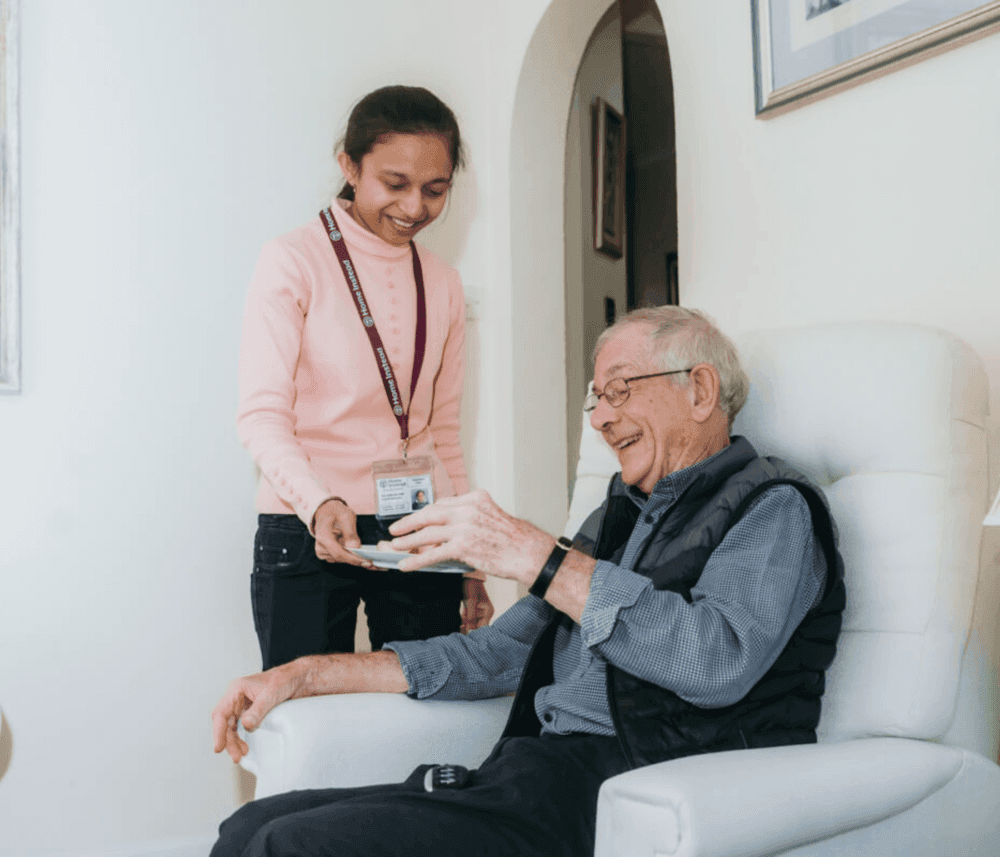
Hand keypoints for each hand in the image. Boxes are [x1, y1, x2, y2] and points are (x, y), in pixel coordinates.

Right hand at [211, 664, 303, 762]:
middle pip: (224, 723)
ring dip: (234, 742)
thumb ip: (258, 710)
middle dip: (228, 741)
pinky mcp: (251, 712)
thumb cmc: (285, 679)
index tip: (218, 747)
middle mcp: (237, 698)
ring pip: (231, 727)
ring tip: (240, 755)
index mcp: (237, 689)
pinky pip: (240, 727)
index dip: (218, 732)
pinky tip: (245, 746)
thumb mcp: (272, 694)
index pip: (221, 713)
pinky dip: (240, 738)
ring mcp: (243, 705)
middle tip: (236, 757)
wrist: (298, 679)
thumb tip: (245, 725)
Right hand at [312, 498, 370, 565]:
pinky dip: (348, 556)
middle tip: (371, 562)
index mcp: (323, 536)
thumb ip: (350, 533)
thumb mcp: (346, 516)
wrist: (326, 511)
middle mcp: (320, 546)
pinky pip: (339, 558)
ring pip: (340, 560)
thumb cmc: (335, 512)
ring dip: (352, 558)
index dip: (353, 559)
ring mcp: (321, 551)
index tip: (366, 561)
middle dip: (356, 560)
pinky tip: (354, 551)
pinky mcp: (325, 554)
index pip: (339, 553)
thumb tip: (355, 547)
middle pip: (340, 558)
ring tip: (363, 554)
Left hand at [387, 490, 551, 584]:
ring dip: (407, 541)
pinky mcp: (462, 547)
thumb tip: (449, 529)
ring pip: (427, 533)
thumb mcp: (492, 516)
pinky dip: (416, 561)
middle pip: (429, 513)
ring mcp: (463, 527)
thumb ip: (470, 517)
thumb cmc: (515, 539)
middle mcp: (467, 509)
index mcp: (475, 498)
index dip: (426, 512)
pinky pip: (433, 554)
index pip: (443, 503)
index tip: (416, 518)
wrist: (529, 552)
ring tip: (395, 547)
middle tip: (395, 529)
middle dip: (409, 522)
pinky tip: (406, 565)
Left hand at [460, 577, 493, 632]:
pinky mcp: (474, 611)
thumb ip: (471, 617)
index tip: (465, 631)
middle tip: (462, 620)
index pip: (483, 628)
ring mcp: (480, 612)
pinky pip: (469, 619)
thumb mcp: (470, 601)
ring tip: (463, 611)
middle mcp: (486, 613)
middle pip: (477, 627)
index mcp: (488, 611)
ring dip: (465, 621)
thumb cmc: (471, 585)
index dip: (474, 631)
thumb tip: (469, 631)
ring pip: (472, 623)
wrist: (468, 576)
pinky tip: (462, 613)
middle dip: (468, 625)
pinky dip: (464, 619)